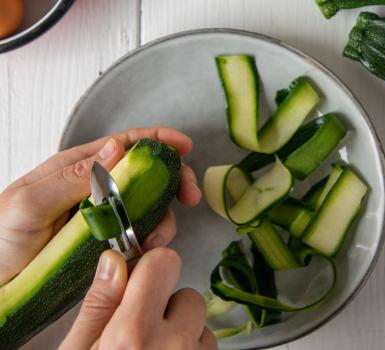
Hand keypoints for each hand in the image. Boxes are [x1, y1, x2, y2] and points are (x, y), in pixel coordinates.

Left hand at [0, 127, 200, 284]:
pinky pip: (139, 236)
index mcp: (79, 167)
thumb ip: (73, 176)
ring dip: (163, 221)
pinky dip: (150, 242)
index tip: (185, 146)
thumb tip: (117, 148)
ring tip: (153, 240)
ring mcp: (104, 215)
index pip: (126, 144)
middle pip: (148, 174)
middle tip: (189, 197)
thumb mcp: (30, 203)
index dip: (159, 140)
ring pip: (149, 209)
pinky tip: (143, 253)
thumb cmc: (1, 236)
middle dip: (174, 181)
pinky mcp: (107, 242)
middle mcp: (97, 188)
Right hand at [60, 247, 215, 349]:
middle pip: (187, 294)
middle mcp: (173, 344)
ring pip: (199, 322)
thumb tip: (114, 260)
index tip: (140, 284)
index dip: (151, 268)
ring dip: (181, 332)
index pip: (164, 262)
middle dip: (167, 307)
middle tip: (142, 333)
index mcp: (133, 334)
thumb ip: (98, 305)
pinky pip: (206, 344)